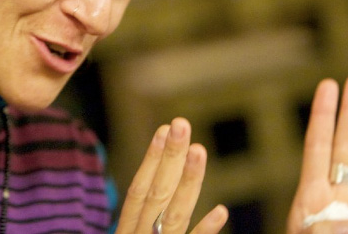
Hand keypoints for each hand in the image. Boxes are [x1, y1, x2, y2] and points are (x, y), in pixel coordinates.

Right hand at [114, 117, 228, 232]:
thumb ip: (140, 222)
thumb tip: (155, 185)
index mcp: (127, 231)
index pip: (139, 190)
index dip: (151, 159)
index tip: (163, 129)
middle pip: (157, 194)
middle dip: (170, 157)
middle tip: (181, 123)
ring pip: (175, 215)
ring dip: (188, 181)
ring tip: (199, 150)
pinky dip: (205, 230)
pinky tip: (220, 210)